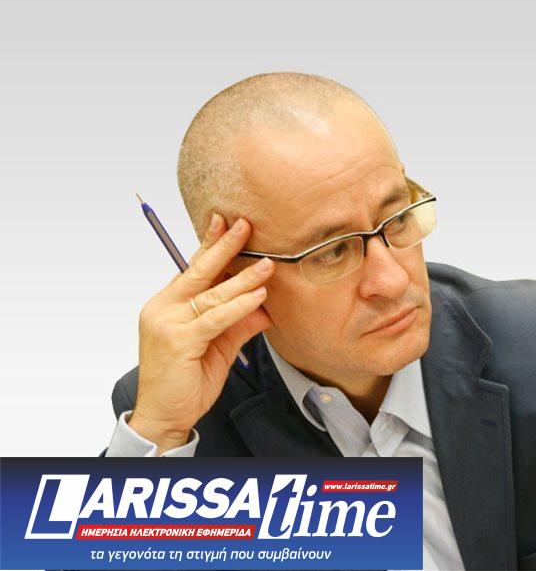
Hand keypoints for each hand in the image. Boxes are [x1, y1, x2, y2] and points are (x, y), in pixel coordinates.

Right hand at [130, 213, 274, 452]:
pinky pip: (215, 318)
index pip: (192, 268)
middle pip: (198, 270)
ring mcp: (168, 323)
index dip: (209, 244)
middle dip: (224, 246)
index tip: (224, 222)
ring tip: (268, 264)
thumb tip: (265, 308)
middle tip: (245, 225)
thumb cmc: (186, 382)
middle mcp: (163, 308)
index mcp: (167, 305)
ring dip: (243, 278)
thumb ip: (238, 324)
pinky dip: (238, 306)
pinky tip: (257, 297)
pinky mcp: (179, 340)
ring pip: (212, 294)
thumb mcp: (219, 347)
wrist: (164, 416)